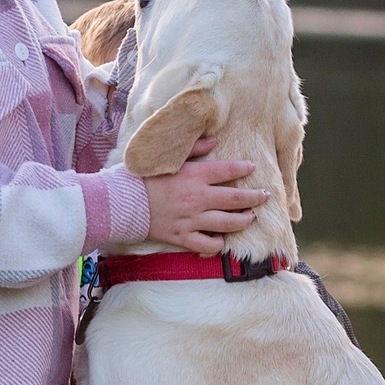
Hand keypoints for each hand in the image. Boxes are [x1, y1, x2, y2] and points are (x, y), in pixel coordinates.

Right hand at [142, 136, 267, 254]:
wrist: (118, 204)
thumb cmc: (139, 177)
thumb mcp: (166, 158)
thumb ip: (192, 148)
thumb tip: (214, 140)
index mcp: (194, 176)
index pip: (228, 171)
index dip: (244, 168)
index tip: (252, 167)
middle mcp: (197, 198)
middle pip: (236, 199)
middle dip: (255, 197)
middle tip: (265, 195)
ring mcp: (191, 220)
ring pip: (228, 223)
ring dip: (243, 220)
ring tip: (250, 217)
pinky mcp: (182, 237)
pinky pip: (207, 244)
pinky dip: (217, 243)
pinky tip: (222, 239)